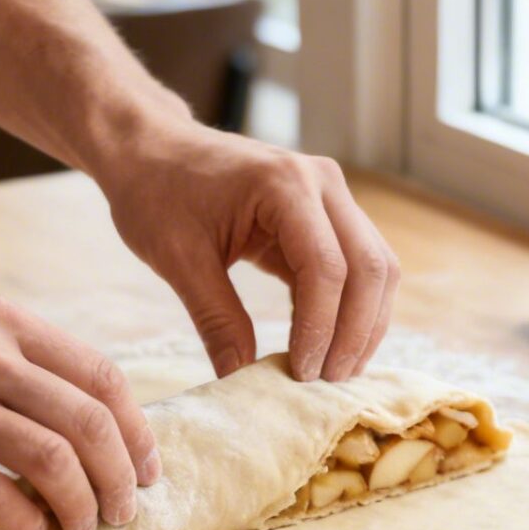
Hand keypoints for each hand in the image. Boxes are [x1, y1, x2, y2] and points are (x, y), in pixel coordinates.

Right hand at [0, 283, 158, 529]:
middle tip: (123, 513)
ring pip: (53, 460)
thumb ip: (8, 357)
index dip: (138, 431)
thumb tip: (69, 416)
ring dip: (82, 506)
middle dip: (122, 478)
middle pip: (90, 422)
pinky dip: (25, 523)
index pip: (101, 376)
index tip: (146, 468)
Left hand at [95, 118, 401, 382]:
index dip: (320, 327)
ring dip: (365, 323)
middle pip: (370, 267)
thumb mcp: (178, 259)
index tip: (300, 373)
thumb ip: (215, 319)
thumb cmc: (156, 193)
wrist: (151, 148)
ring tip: (336, 370)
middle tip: (328, 381)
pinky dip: (350, 307)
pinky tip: (328, 344)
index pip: (327, 267)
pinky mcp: (326, 213)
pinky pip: (358, 265)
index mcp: (284, 184)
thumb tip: (239, 380)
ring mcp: (330, 195)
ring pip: (377, 267)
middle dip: (356, 331)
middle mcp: (322, 183)